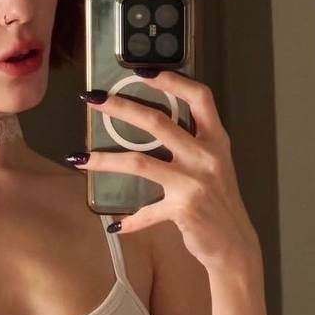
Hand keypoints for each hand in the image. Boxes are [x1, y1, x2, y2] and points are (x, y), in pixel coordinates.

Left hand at [73, 71, 261, 273]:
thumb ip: (192, 146)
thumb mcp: (215, 166)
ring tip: (79, 158)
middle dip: (121, 107)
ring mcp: (194, 182)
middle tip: (94, 99)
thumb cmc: (220, 203)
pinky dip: (130, 220)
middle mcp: (206, 156)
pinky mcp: (183, 209)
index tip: (143, 71)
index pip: (199, 97)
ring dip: (105, 160)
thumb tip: (155, 127)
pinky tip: (114, 225)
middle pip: (157, 122)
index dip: (172, 80)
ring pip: (139, 162)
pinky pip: (147, 212)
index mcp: (216, 140)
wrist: (235, 243)